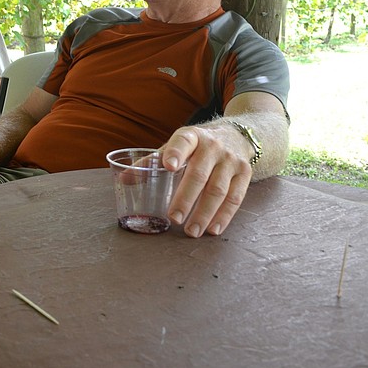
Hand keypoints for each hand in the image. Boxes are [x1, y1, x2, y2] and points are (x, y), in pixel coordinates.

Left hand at [160, 123, 252, 237]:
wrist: (235, 136)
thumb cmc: (196, 146)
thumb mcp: (176, 146)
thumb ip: (152, 162)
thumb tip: (122, 179)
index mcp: (191, 136)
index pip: (182, 141)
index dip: (176, 152)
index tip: (169, 166)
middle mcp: (213, 146)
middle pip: (199, 174)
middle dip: (186, 198)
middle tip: (173, 218)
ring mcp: (231, 160)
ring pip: (218, 190)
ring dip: (204, 213)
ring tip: (191, 231)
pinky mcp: (245, 173)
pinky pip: (235, 198)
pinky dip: (224, 216)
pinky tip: (212, 229)